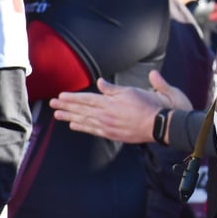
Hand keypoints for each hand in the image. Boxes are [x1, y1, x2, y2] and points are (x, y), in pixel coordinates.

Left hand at [50, 70, 192, 143]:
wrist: (164, 125)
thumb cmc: (154, 105)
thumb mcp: (135, 90)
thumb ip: (115, 89)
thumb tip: (100, 83)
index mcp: (112, 102)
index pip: (87, 99)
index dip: (72, 98)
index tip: (60, 96)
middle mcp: (107, 115)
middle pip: (82, 110)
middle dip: (66, 107)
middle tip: (52, 105)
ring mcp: (110, 126)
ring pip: (85, 121)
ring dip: (70, 117)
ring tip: (58, 116)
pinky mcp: (115, 134)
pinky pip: (94, 131)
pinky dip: (83, 127)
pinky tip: (75, 126)